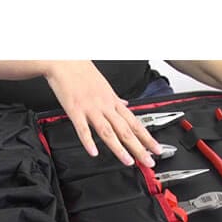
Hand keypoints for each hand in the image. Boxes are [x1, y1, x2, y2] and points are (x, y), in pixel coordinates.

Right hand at [43, 61, 161, 166]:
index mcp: (113, 101)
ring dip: (119, 148)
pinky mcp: (75, 110)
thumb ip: (116, 99)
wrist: (65, 60)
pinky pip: (82, 128)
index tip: (156, 149)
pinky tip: (93, 152)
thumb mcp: (105, 85)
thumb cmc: (83, 72)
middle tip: (149, 161)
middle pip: (126, 130)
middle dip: (139, 147)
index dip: (147, 137)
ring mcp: (91, 108)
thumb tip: (126, 105)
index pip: (134, 122)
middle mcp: (105, 106)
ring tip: (128, 161)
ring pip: (108, 131)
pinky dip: (88, 141)